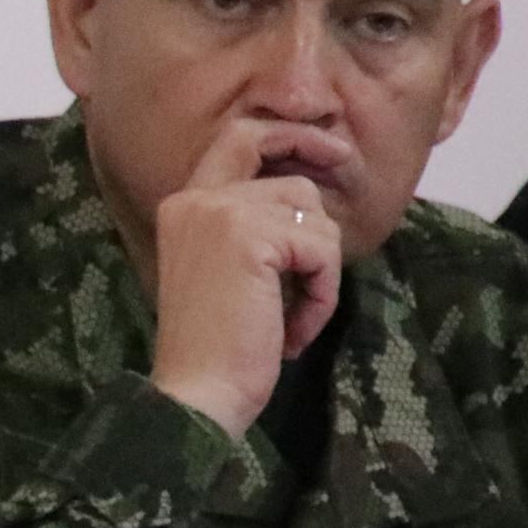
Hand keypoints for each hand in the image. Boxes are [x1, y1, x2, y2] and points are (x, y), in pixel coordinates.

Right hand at [148, 117, 354, 436]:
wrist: (197, 393)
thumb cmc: (216, 348)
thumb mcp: (227, 272)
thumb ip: (251, 227)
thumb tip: (310, 197)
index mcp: (183, 207)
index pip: (236, 139)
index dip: (283, 134)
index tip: (324, 150)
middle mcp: (196, 200)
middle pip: (277, 158)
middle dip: (315, 150)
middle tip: (345, 164)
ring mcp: (220, 213)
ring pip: (311, 210)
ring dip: (321, 264)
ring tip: (299, 313)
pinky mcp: (250, 237)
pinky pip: (321, 248)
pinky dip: (322, 293)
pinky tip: (295, 330)